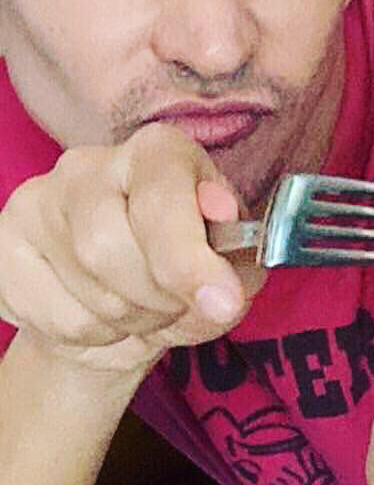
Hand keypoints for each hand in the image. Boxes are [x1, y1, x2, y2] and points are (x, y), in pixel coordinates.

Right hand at [0, 123, 260, 378]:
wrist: (126, 310)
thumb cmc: (189, 269)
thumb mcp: (234, 260)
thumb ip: (238, 243)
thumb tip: (219, 211)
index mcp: (157, 150)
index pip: (161, 198)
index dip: (190, 259)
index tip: (223, 301)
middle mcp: (89, 164)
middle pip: (110, 248)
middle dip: (159, 296)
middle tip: (181, 304)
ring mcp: (36, 203)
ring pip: (86, 286)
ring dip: (135, 318)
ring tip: (149, 308)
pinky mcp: (4, 247)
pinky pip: (56, 316)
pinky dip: (97, 334)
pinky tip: (108, 315)